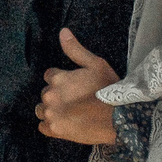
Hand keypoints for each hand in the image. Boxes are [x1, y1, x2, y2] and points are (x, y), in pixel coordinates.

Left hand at [38, 28, 118, 145]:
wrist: (119, 117)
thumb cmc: (108, 89)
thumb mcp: (95, 64)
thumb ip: (75, 49)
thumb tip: (62, 31)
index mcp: (57, 78)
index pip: (50, 76)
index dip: (62, 80)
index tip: (74, 86)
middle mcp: (49, 95)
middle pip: (46, 93)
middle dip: (57, 95)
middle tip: (75, 100)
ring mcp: (50, 114)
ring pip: (41, 110)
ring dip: (51, 110)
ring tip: (69, 113)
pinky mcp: (54, 130)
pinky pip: (42, 127)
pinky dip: (50, 125)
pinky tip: (64, 124)